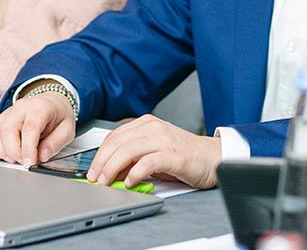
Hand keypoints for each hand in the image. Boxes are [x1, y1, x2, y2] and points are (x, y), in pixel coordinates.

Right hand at [0, 88, 76, 166]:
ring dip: (0, 149)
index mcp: (39, 108)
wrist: (51, 102)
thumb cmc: (57, 116)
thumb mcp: (67, 129)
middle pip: (7, 128)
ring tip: (13, 159)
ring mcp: (6, 113)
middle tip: (23, 162)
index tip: (29, 163)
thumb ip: (56, 143)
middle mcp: (19, 108)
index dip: (28, 148)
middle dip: (13, 151)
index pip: (29, 127)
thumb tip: (41, 155)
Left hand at [86, 114, 221, 189]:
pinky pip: (148, 162)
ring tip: (107, 181)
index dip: (99, 154)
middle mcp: (153, 128)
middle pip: (117, 143)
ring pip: (128, 151)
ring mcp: (163, 139)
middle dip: (102, 162)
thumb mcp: (154, 152)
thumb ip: (134, 157)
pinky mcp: (173, 154)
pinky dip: (135, 173)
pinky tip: (130, 182)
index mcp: (146, 124)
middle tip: (95, 178)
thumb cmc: (185, 155)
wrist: (214, 158)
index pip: (114, 136)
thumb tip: (111, 170)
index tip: (92, 170)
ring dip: (113, 168)